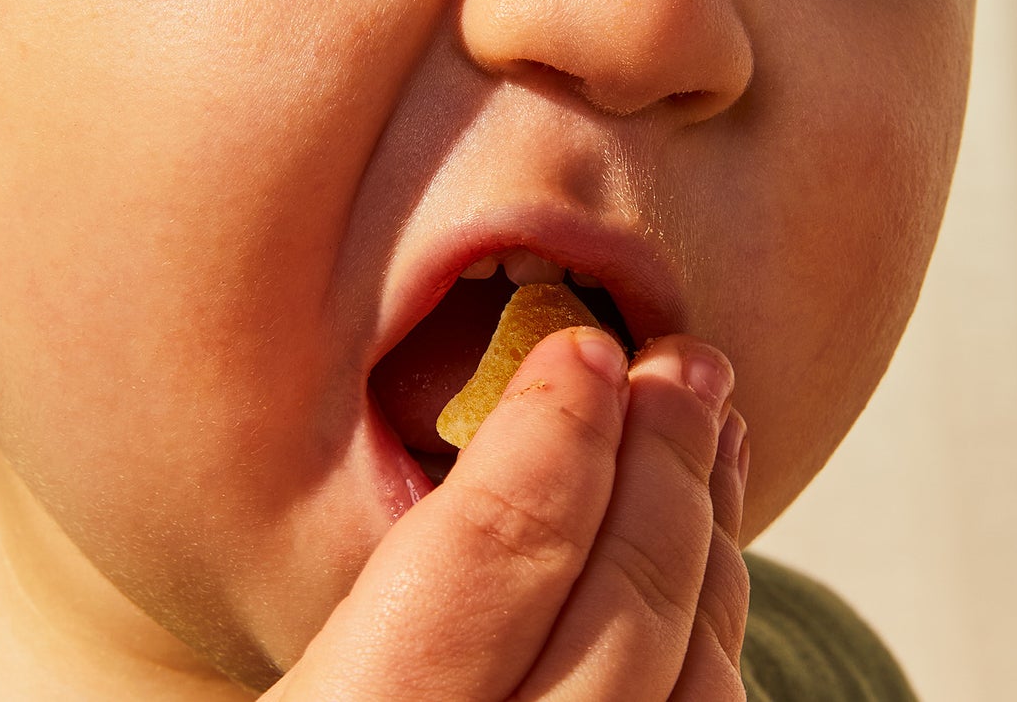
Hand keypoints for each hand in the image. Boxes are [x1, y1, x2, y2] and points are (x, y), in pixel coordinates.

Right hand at [267, 328, 749, 699]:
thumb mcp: (300, 682)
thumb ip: (378, 610)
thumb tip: (525, 446)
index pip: (481, 566)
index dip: (549, 437)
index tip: (582, 349)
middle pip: (617, 621)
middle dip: (664, 468)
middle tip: (687, 366)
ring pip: (693, 692)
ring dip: (712, 547)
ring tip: (716, 440)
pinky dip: (714, 648)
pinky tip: (705, 579)